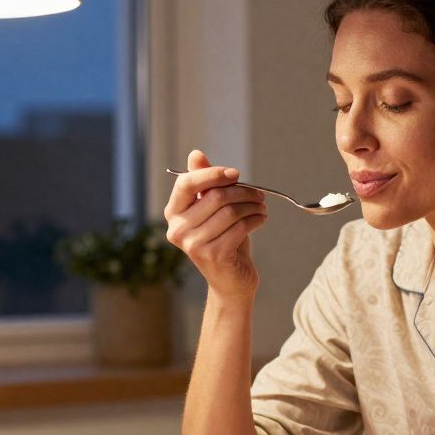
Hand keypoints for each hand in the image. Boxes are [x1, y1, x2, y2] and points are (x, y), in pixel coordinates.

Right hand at [164, 150, 266, 300]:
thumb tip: (195, 154)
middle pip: (215, 197)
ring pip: (230, 212)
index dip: (212, 174)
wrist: (230, 280)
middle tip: (259, 194)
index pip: (187, 184)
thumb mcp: (212, 210)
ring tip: (262, 207)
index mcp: (173, 213)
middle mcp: (178, 229)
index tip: (236, 173)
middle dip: (242, 191)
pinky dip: (256, 220)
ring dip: (252, 206)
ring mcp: (193, 245)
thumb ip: (203, 182)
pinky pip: (240, 228)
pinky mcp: (213, 256)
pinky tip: (261, 219)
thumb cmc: (222, 240)